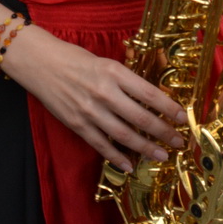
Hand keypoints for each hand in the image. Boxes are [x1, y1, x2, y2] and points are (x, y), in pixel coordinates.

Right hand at [2, 28, 185, 171]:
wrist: (39, 62)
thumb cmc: (74, 58)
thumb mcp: (105, 62)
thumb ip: (125, 81)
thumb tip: (151, 100)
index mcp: (114, 72)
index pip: (149, 93)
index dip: (168, 107)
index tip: (182, 117)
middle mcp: (104, 92)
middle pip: (141, 117)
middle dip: (163, 132)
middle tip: (179, 142)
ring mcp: (89, 110)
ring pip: (124, 135)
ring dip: (145, 148)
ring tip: (161, 156)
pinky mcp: (76, 124)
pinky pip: (100, 144)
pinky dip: (116, 157)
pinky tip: (129, 165)